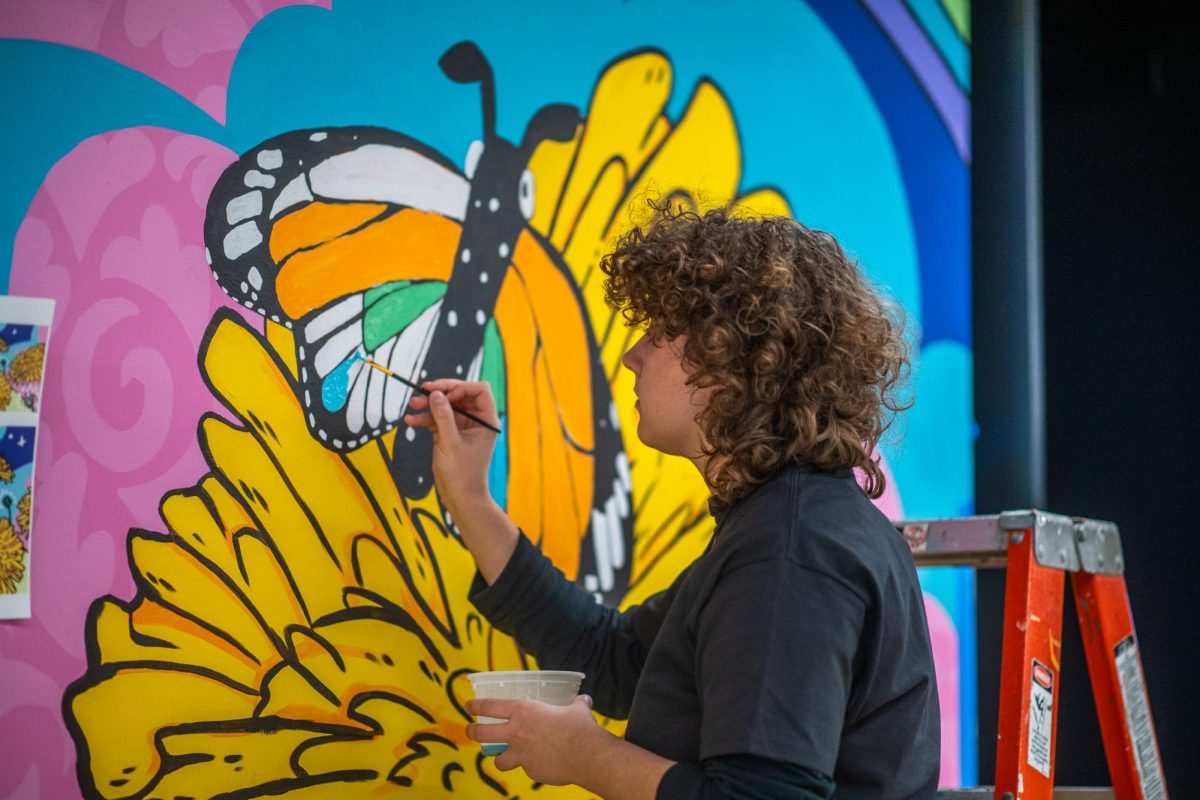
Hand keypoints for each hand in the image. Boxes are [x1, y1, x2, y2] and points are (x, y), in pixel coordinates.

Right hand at [403, 379, 499, 515]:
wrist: (460, 497)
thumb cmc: (462, 474)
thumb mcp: (451, 443)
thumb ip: (443, 417)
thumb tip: (435, 394)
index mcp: (487, 420)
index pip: (479, 390)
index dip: (461, 387)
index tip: (445, 395)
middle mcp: (476, 420)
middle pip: (460, 394)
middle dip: (441, 392)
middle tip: (423, 390)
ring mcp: (462, 426)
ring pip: (446, 406)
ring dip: (429, 404)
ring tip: (413, 404)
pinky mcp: (449, 433)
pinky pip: (437, 419)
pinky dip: (425, 418)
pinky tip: (411, 420)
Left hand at [465, 695, 605, 785]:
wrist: (586, 755)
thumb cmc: (579, 727)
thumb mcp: (577, 709)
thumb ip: (577, 704)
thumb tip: (584, 699)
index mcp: (524, 712)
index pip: (491, 706)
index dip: (476, 705)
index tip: (468, 705)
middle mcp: (517, 733)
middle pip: (482, 734)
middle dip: (473, 732)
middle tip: (470, 730)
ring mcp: (522, 755)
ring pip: (499, 760)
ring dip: (502, 758)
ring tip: (507, 756)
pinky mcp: (531, 771)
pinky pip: (527, 769)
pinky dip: (532, 766)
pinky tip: (544, 763)